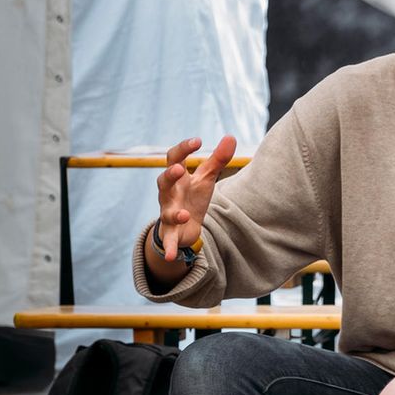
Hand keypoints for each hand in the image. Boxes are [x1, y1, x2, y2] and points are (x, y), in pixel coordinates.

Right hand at [154, 135, 236, 262]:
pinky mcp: (171, 232)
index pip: (174, 158)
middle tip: (180, 168)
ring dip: (173, 213)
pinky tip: (171, 257)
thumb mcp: (206, 178)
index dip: (183, 148)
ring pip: (165, 211)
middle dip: (170, 175)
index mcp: (177, 178)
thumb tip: (230, 136)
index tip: (198, 140)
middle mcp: (169, 194)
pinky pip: (168, 240)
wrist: (184, 224)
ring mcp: (168, 212)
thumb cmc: (193, 196)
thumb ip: (217, 160)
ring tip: (183, 213)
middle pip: (163, 182)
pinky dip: (169, 248)